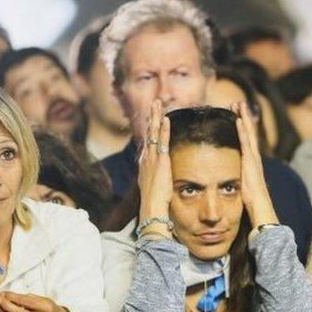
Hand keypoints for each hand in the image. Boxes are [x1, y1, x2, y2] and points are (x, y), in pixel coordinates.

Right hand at [137, 100, 172, 231]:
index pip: (148, 143)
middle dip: (151, 118)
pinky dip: (163, 129)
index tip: (153, 119)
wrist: (152, 208)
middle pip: (148, 133)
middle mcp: (146, 159)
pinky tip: (166, 119)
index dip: (150, 130)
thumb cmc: (155, 203)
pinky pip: (161, 141)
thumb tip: (161, 181)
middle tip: (154, 104)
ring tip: (158, 104)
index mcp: (145, 165)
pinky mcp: (160, 161)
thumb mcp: (155, 189)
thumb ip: (158, 181)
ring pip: (152, 133)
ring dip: (155, 117)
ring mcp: (152, 159)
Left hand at [232, 102, 277, 225]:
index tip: (236, 115)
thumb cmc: (253, 207)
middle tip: (237, 102)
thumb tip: (235, 185)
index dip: (242, 129)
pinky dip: (243, 130)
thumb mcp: (243, 192)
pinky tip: (238, 119)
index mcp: (251, 166)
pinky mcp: (252, 163)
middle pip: (250, 134)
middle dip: (244, 118)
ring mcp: (254, 160)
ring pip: (249, 134)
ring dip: (243, 118)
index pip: (247, 143)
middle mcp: (254, 160)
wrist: (262, 214)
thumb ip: (240, 184)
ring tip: (238, 104)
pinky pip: (246, 143)